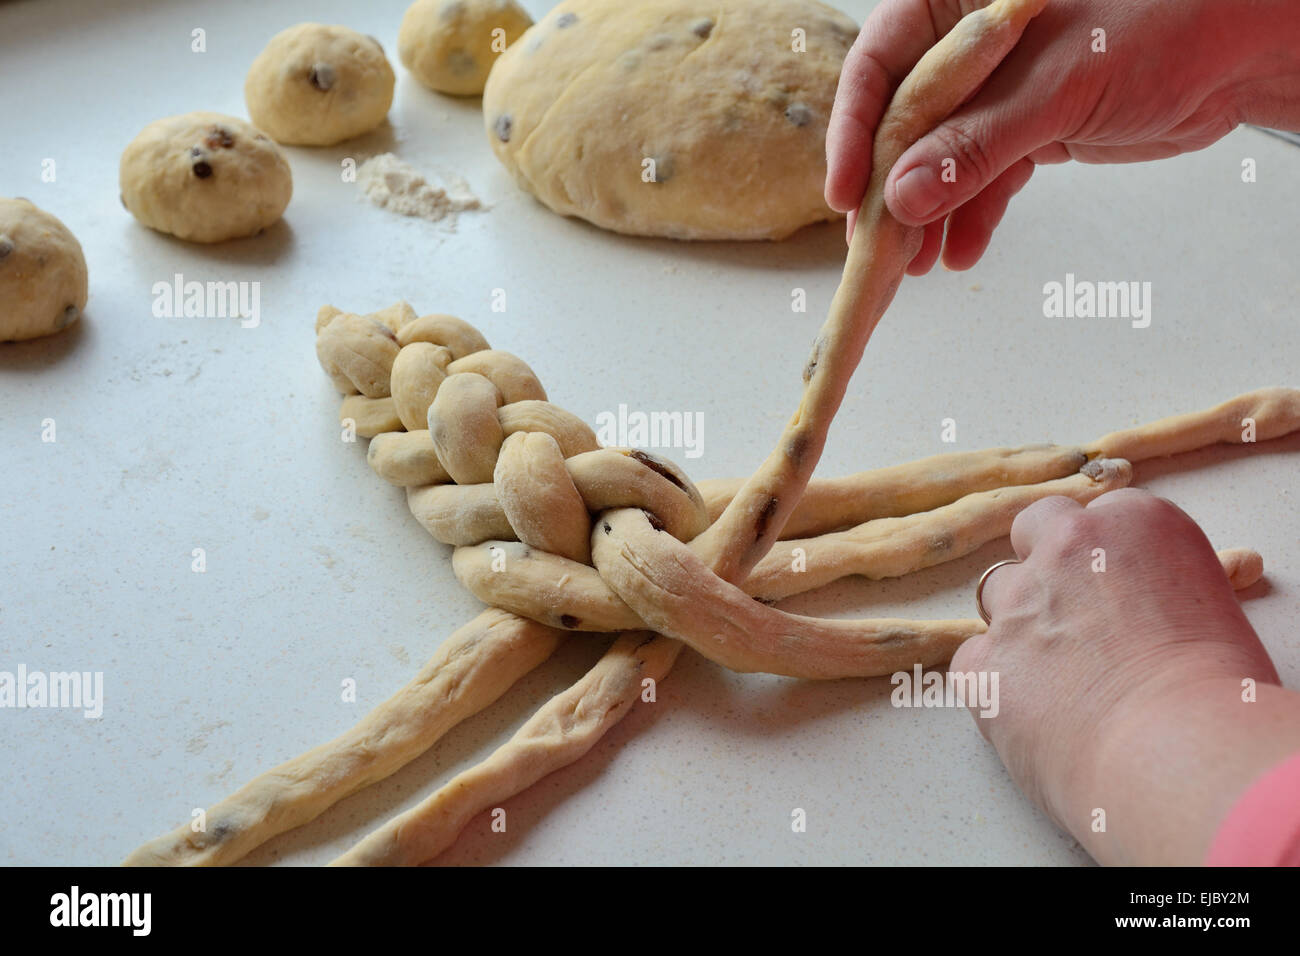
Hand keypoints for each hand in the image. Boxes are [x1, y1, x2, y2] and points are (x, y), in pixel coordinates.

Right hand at [826, 0, 1299, 272]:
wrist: (1248, 48)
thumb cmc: (1168, 20)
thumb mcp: (1058, 84)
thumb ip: (975, 144)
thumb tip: (900, 199)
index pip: (881, 62)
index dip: (854, 129)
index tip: (846, 192)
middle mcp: (970, 42)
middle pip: (903, 118)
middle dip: (889, 187)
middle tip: (876, 246)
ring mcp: (999, 87)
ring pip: (939, 156)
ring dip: (927, 214)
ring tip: (915, 265)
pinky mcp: (1028, 125)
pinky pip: (982, 175)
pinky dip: (972, 215)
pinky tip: (961, 252)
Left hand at [950, 488, 1299, 864]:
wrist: (1177, 753)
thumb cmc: (1222, 697)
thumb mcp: (1213, 613)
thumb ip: (1160, 591)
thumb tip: (1141, 613)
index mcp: (1136, 524)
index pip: (1101, 516)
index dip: (1105, 555)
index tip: (1116, 586)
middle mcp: (1068, 548)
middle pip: (1035, 529)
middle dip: (1044, 560)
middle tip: (1071, 612)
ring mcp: (1018, 602)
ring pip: (997, 594)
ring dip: (1019, 624)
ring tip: (1060, 678)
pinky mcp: (983, 659)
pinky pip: (974, 661)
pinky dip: (996, 683)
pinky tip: (1033, 714)